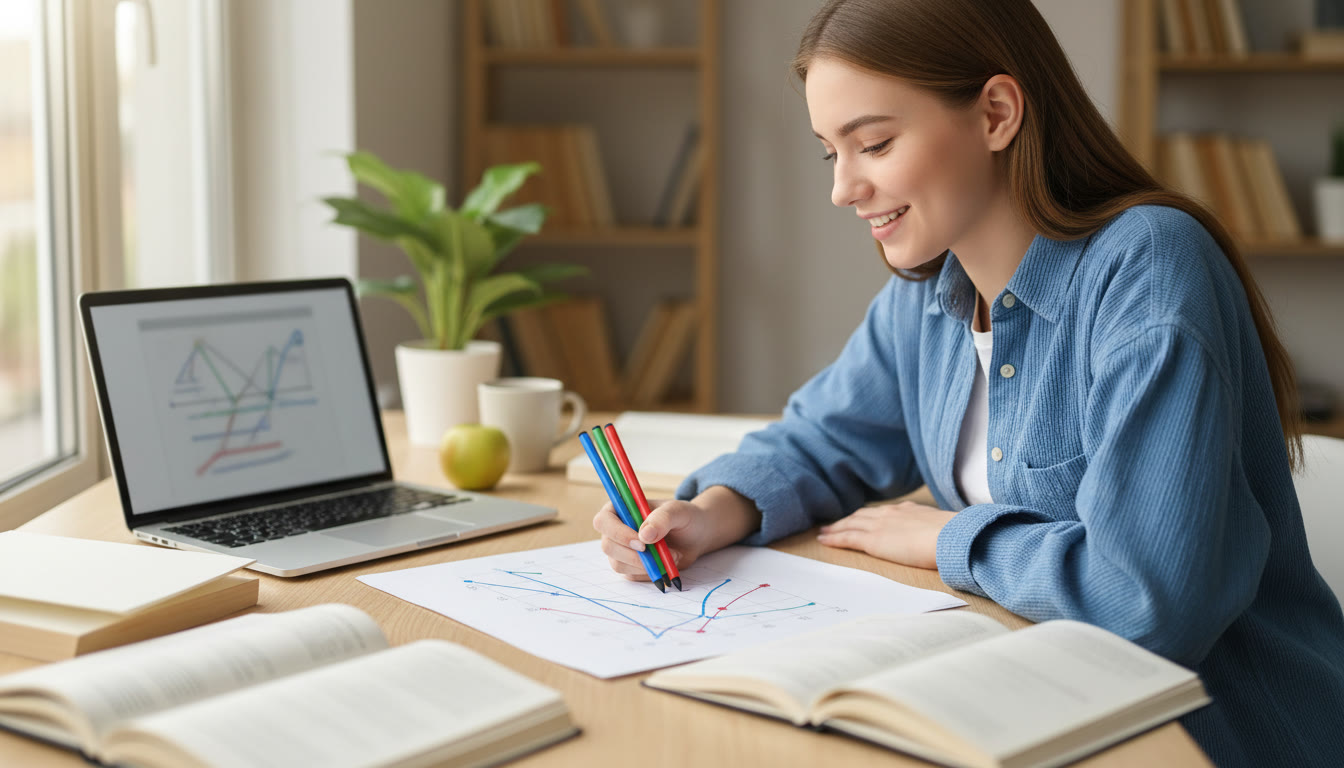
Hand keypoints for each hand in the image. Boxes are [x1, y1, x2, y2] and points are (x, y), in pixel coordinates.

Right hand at [592, 486, 760, 580]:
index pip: (604, 520)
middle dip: (633, 555)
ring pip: (618, 564)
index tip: (642, 543)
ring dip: (645, 565)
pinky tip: (667, 563)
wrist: (695, 536)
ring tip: (672, 555)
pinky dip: (651, 572)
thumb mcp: (678, 511)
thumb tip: (644, 535)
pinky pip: (632, 575)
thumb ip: (662, 518)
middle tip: (660, 554)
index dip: (618, 533)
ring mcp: (621, 550)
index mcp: (620, 508)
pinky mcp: (630, 566)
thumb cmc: (684, 517)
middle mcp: (615, 529)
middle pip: (608, 546)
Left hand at [816, 502, 956, 569]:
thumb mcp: (945, 528)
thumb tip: (944, 538)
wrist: (950, 536)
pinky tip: (824, 541)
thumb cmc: (954, 537)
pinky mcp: (873, 540)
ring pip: (850, 524)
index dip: (868, 516)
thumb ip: (937, 531)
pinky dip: (834, 538)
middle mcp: (891, 514)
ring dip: (836, 528)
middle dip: (847, 520)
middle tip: (833, 525)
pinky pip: (848, 538)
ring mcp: (881, 525)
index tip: (860, 518)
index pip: (882, 512)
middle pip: (862, 515)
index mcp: (909, 510)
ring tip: (824, 533)